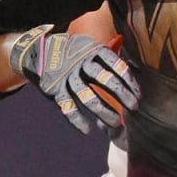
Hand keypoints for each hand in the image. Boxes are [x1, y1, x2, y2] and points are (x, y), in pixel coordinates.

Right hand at [9, 25, 138, 133]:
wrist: (38, 51)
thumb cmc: (73, 52)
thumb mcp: (89, 46)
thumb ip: (107, 56)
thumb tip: (134, 69)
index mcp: (93, 50)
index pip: (115, 65)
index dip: (128, 80)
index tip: (138, 94)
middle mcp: (81, 62)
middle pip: (105, 79)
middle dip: (121, 94)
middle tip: (133, 107)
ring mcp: (68, 76)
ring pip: (88, 96)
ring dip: (103, 111)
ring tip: (116, 123)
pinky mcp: (56, 89)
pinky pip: (68, 107)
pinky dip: (77, 120)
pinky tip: (87, 130)